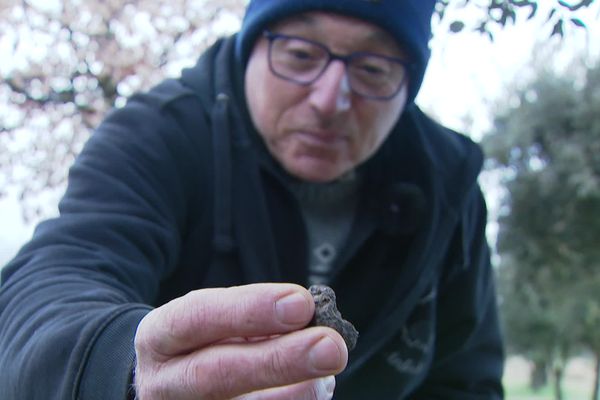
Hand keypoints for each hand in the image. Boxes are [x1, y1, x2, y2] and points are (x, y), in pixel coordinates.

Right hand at [133, 283, 347, 399]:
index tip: (302, 302)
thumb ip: (251, 317)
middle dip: (279, 360)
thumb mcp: (213, 320)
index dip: (251, 309)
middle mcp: (164, 382)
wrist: (166, 382)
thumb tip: (309, 315)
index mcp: (161, 336)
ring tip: (327, 375)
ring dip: (295, 393)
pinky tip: (314, 389)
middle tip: (331, 346)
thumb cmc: (202, 342)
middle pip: (216, 374)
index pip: (198, 317)